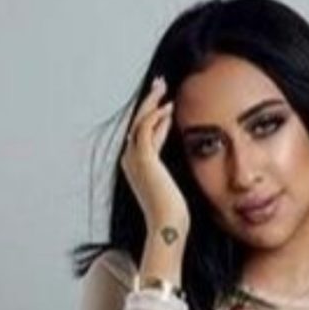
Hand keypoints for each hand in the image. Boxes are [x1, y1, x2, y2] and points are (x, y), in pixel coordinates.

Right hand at [121, 76, 189, 241]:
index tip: (164, 101)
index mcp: (136, 165)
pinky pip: (145, 130)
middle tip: (160, 84)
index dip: (151, 113)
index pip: (140, 131)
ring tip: (164, 88)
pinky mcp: (144, 160)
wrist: (168, 225)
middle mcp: (130, 160)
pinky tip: (169, 108)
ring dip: (152, 103)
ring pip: (139, 121)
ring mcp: (134, 160)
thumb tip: (179, 158)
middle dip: (148, 101)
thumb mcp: (170, 183)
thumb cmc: (173, 211)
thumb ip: (169, 168)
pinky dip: (156, 117)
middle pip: (136, 121)